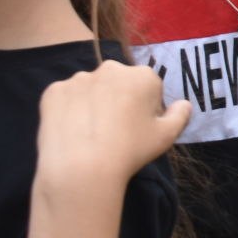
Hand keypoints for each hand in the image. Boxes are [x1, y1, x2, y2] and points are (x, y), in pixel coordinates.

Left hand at [34, 61, 188, 194]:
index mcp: (142, 76)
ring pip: (90, 89)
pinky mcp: (53, 91)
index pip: (147, 87)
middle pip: (117, 82)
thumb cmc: (130, 150)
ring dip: (92, 103)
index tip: (138, 127)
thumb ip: (180, 115)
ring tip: (89, 133)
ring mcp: (79, 79)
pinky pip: (64, 98)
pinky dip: (68, 110)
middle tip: (114, 129)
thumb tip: (184, 104)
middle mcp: (110, 69)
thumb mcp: (166, 136)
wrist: (81, 168)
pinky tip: (71, 130)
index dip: (145, 108)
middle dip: (118, 98)